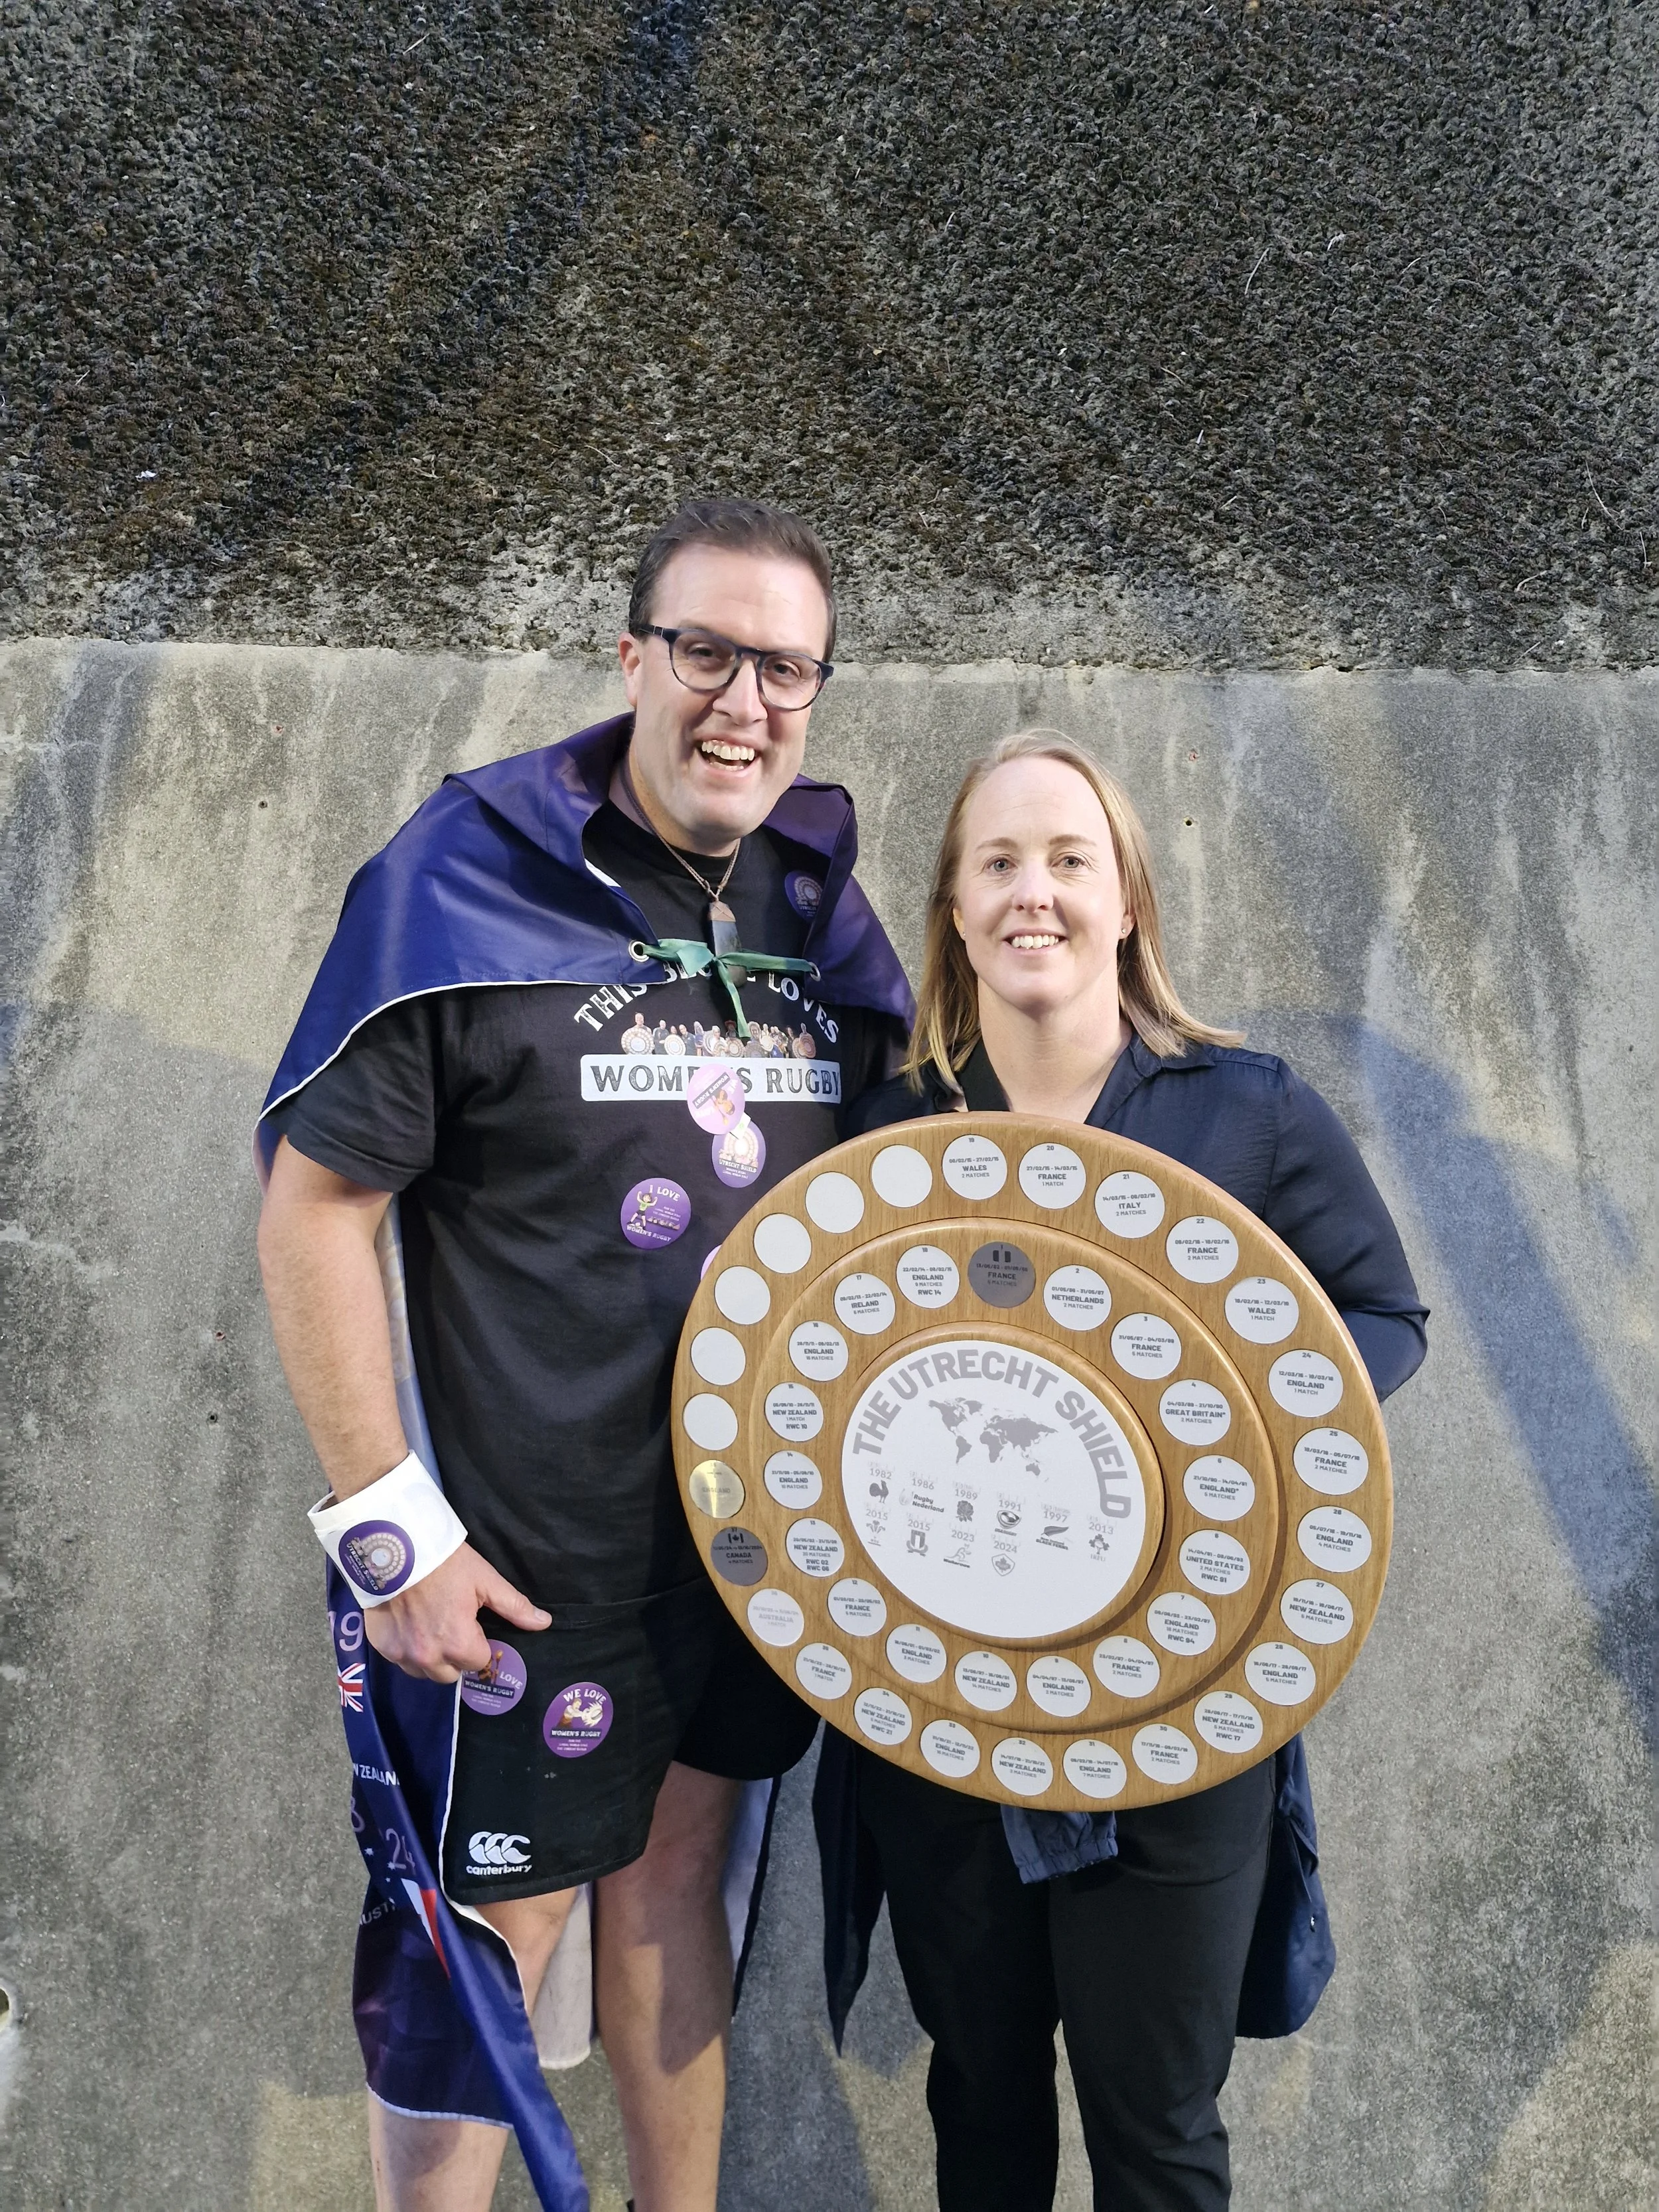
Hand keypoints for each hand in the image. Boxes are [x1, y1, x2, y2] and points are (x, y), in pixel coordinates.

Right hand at [363, 1542, 550, 1681]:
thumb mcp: (485, 1580)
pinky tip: (409, 1624)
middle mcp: (428, 1658)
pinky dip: (407, 1648)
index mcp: (458, 1644)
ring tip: (429, 1625)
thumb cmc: (446, 1563)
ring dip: (431, 1657)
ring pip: (424, 1672)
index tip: (471, 1622)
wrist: (397, 1548)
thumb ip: (514, 1607)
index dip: (478, 1642)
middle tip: (450, 1624)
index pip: (478, 1661)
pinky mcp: (381, 1646)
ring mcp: (401, 1654)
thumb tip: (544, 1623)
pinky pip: (401, 1660)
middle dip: (455, 1655)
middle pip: (451, 1674)